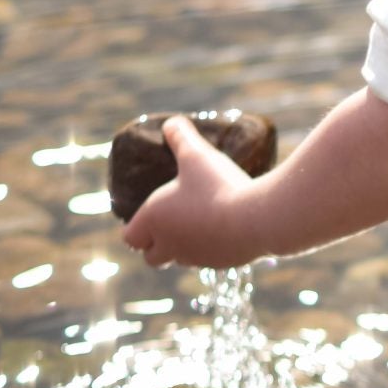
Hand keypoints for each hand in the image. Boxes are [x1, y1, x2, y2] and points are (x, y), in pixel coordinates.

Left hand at [120, 117, 269, 268]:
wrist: (257, 218)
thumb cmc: (218, 186)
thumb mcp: (197, 154)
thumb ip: (181, 137)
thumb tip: (171, 123)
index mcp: (154, 220)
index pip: (131, 238)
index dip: (137, 229)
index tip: (149, 217)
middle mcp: (170, 245)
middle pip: (152, 257)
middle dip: (158, 244)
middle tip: (172, 224)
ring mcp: (196, 258)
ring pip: (181, 260)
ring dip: (186, 246)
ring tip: (202, 223)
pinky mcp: (222, 264)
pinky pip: (210, 260)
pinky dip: (213, 248)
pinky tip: (227, 229)